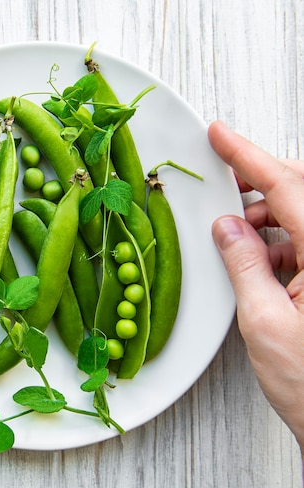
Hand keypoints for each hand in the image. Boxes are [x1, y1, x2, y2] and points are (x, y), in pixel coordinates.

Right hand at [209, 121, 303, 451]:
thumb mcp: (265, 322)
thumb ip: (245, 265)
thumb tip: (227, 226)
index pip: (289, 186)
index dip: (249, 156)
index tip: (221, 135)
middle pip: (302, 192)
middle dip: (261, 182)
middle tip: (224, 184)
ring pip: (303, 216)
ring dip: (268, 216)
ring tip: (235, 236)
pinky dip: (278, 242)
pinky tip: (257, 260)